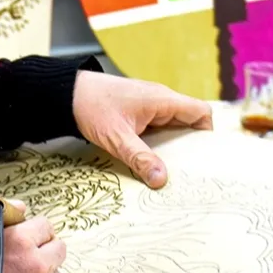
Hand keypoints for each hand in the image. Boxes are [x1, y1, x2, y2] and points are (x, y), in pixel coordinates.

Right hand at [0, 197, 66, 272]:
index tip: (23, 237)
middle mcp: (37, 262)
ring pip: (57, 270)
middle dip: (43, 249)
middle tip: (25, 257)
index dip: (32, 230)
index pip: (44, 225)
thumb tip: (16, 205)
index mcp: (21, 241)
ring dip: (44, 271)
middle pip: (57, 246)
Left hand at [72, 72, 213, 187]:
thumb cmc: (91, 107)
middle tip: (189, 171)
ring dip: (171, 145)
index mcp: (162, 100)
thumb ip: (140, 158)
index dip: (207, 133)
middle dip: (190, 145)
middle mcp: (160, 100)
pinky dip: (157, 142)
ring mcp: (148, 105)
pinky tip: (150, 160)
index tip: (204, 157)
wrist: (66, 93)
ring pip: (171, 126)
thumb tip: (162, 179)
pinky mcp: (137, 111)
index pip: (200, 112)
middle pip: (188, 122)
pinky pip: (156, 127)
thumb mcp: (116, 138)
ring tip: (171, 170)